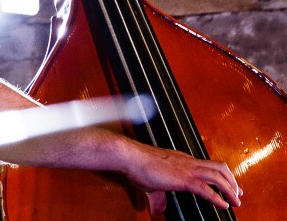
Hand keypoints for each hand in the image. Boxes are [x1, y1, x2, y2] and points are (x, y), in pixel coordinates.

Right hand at [121, 141, 241, 212]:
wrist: (130, 157)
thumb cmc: (137, 165)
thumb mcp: (151, 184)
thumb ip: (157, 198)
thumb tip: (156, 211)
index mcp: (182, 160)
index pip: (208, 166)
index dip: (222, 176)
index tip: (228, 186)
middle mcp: (188, 162)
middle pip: (220, 167)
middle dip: (232, 181)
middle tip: (238, 194)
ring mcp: (187, 169)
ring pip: (218, 176)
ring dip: (230, 189)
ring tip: (236, 201)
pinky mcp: (183, 178)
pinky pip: (206, 188)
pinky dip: (217, 197)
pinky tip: (224, 205)